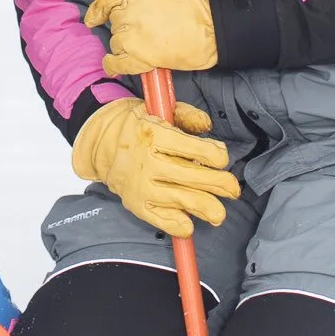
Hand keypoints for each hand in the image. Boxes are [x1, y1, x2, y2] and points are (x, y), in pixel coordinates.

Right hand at [70, 95, 239, 237]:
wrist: (101, 142)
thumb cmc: (138, 126)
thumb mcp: (160, 110)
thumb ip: (187, 115)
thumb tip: (207, 125)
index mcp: (155, 135)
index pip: (196, 150)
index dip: (216, 155)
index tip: (220, 158)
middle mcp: (148, 162)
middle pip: (193, 178)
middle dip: (220, 184)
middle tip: (233, 188)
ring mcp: (141, 186)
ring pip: (181, 200)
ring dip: (205, 208)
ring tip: (218, 214)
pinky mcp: (136, 204)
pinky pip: (160, 220)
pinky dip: (176, 226)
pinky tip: (189, 226)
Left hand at [85, 0, 217, 77]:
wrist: (210, 30)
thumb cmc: (190, 5)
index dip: (98, 8)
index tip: (94, 16)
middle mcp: (127, 13)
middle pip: (114, 22)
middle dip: (125, 24)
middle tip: (147, 27)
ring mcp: (130, 37)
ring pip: (115, 41)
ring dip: (125, 43)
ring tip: (148, 41)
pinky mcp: (137, 58)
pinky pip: (115, 63)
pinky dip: (113, 64)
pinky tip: (118, 63)